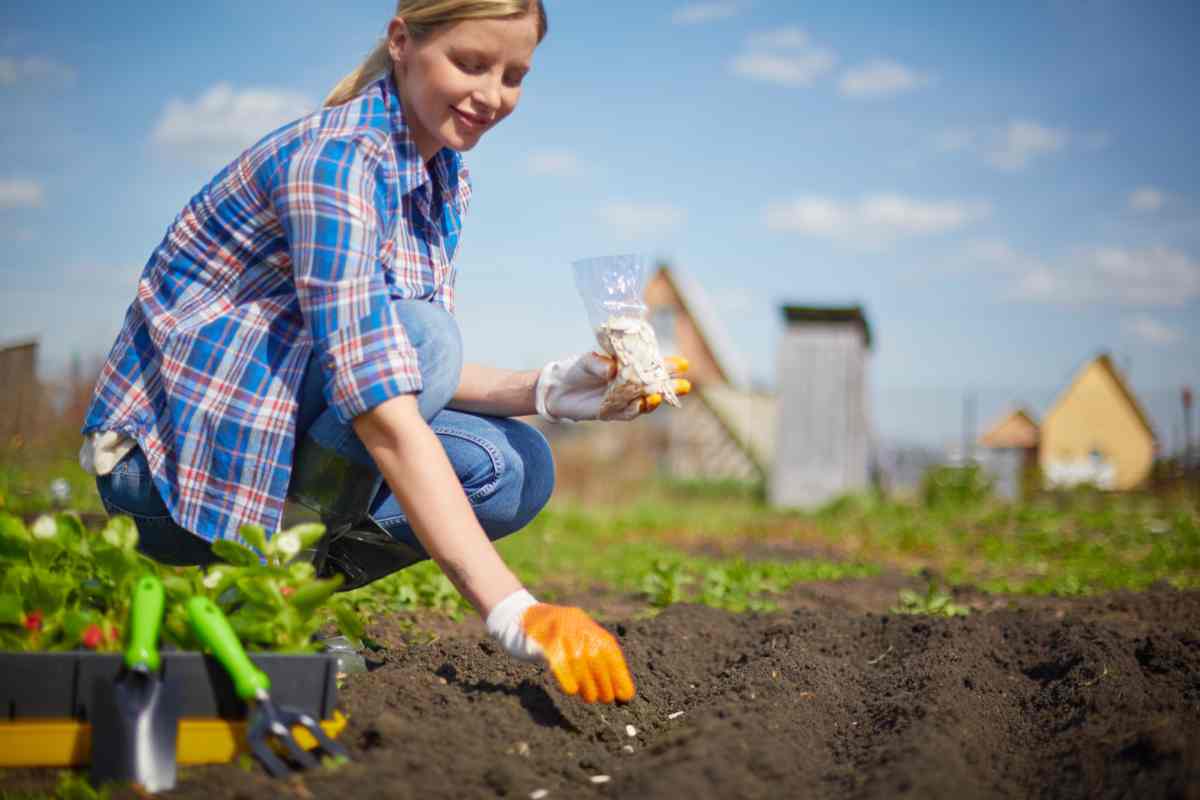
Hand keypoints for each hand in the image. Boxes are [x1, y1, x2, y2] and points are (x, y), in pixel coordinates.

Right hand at [486, 590, 635, 703]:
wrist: (515, 617)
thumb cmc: (547, 635)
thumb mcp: (571, 637)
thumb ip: (589, 653)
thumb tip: (614, 686)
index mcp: (585, 624)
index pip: (609, 649)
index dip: (619, 673)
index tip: (625, 694)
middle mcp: (575, 625)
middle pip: (596, 656)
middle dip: (605, 681)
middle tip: (606, 699)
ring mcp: (558, 630)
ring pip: (578, 660)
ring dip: (588, 683)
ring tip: (591, 698)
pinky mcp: (542, 640)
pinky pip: (557, 660)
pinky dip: (566, 676)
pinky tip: (571, 690)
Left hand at [535, 352, 689, 421]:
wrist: (557, 389)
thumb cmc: (576, 369)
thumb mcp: (587, 361)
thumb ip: (599, 363)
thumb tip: (612, 369)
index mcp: (628, 368)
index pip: (652, 366)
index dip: (669, 365)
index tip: (684, 364)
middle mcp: (629, 385)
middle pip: (655, 386)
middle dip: (670, 387)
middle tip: (685, 386)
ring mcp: (622, 399)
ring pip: (645, 401)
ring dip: (655, 399)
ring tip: (661, 395)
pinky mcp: (611, 412)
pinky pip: (628, 412)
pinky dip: (635, 409)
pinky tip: (642, 404)